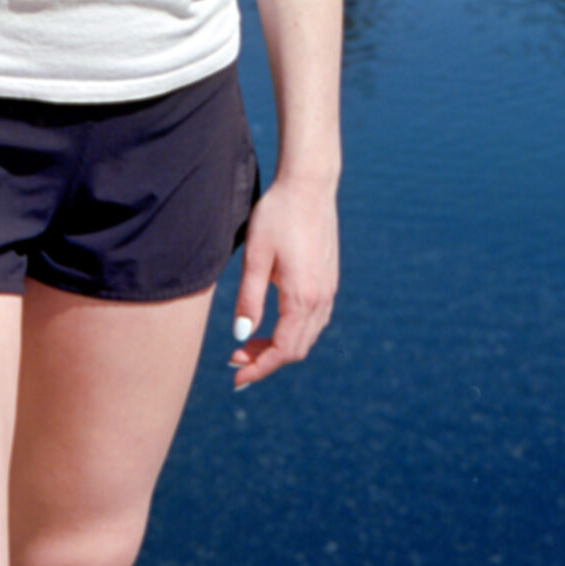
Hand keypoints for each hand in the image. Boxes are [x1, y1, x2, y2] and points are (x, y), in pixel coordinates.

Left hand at [228, 176, 336, 389]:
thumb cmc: (277, 216)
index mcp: (302, 297)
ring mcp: (329, 290)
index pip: (283, 350)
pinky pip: (314, 320)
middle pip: (297, 349)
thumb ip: (249, 298)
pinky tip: (272, 324)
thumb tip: (241, 335)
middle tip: (235, 360)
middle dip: (266, 361)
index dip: (260, 368)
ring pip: (307, 337)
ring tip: (247, 344)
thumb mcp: (255, 255)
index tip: (236, 378)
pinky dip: (293, 332)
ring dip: (279, 347)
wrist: (309, 187)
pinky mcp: (329, 281)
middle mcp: (321, 299)